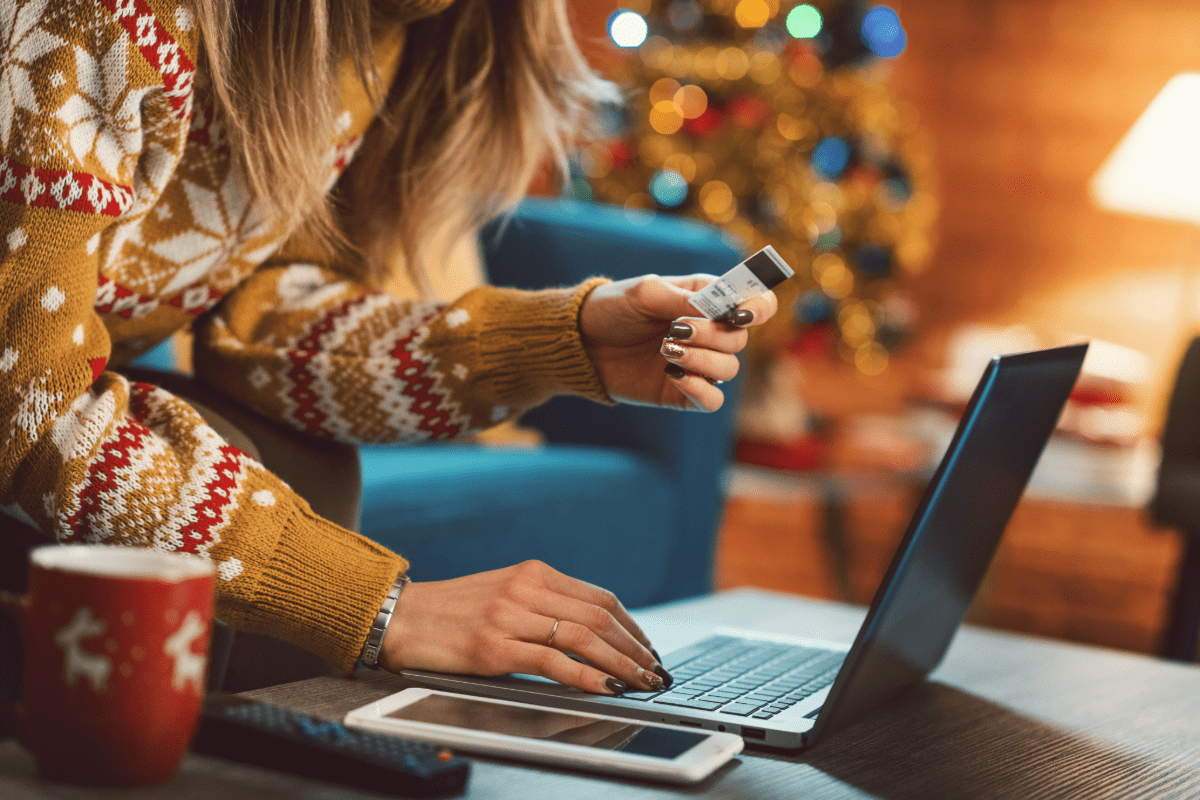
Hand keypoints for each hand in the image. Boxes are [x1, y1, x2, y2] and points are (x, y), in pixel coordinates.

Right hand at [378, 561, 670, 693]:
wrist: (400, 618)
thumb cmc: (452, 612)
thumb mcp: (504, 594)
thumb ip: (544, 605)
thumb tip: (592, 633)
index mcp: (533, 573)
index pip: (600, 598)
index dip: (631, 626)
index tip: (648, 648)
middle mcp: (526, 588)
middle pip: (599, 618)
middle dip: (634, 648)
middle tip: (654, 671)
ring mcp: (510, 616)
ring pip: (583, 638)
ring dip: (620, 664)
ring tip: (640, 683)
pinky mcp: (494, 647)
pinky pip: (552, 663)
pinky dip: (586, 676)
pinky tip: (605, 688)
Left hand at [578, 274, 777, 411]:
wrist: (582, 343)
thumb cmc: (614, 309)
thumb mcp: (645, 293)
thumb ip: (683, 299)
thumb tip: (713, 311)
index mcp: (708, 301)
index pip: (755, 304)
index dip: (758, 308)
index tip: (739, 314)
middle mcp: (710, 333)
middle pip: (740, 339)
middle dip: (711, 335)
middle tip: (675, 330)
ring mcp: (699, 364)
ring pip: (729, 369)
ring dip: (701, 359)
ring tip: (665, 350)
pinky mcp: (684, 393)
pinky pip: (713, 401)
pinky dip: (700, 389)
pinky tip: (674, 375)